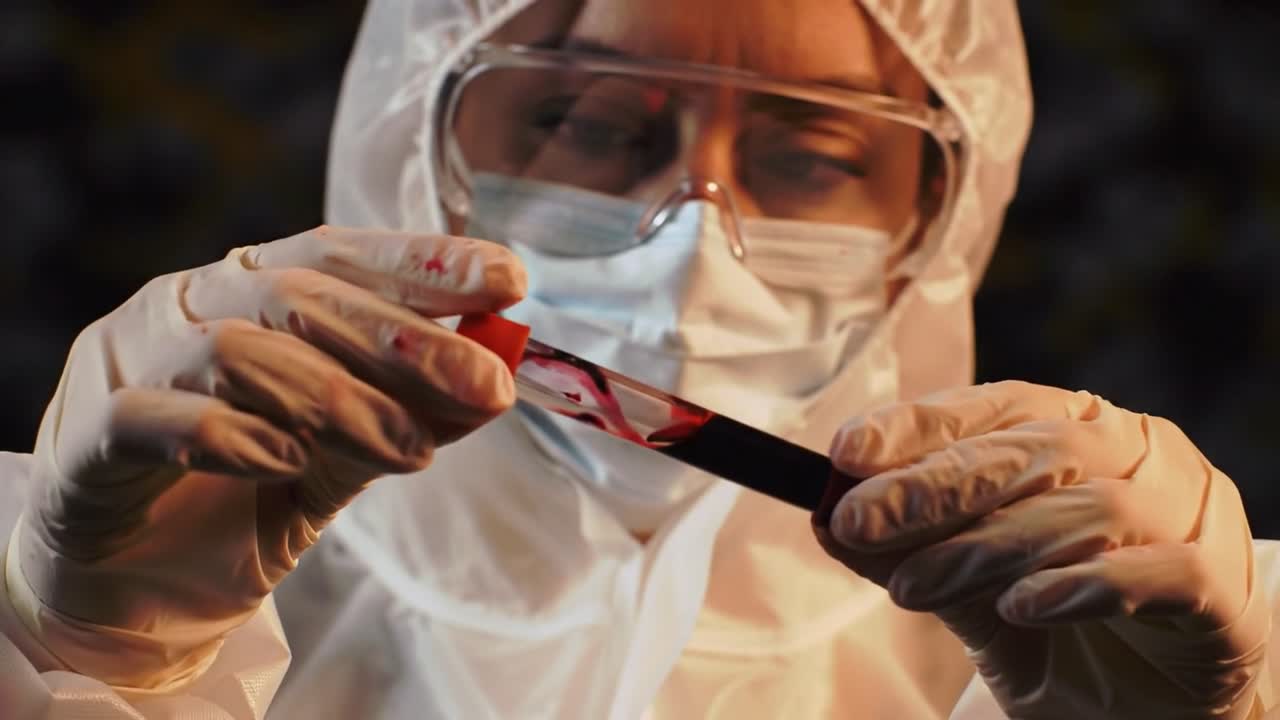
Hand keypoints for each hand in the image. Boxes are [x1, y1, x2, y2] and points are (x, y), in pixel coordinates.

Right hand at [11, 226, 524, 688]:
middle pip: (302, 295)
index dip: (426, 262)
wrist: (137, 585)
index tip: (510, 280)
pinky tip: (286, 463)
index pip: (344, 254)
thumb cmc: (245, 496)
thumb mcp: (347, 455)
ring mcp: (130, 359)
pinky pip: (153, 418)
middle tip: (486, 386)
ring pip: (236, 350)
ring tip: (410, 451)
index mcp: (253, 289)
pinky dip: (229, 436)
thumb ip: (407, 416)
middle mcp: (190, 303)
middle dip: (408, 340)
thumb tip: (494, 386)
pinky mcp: (86, 435)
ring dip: (338, 400)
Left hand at [813, 381, 1268, 719]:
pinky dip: (1084, 583)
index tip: (844, 453)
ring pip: (1087, 506)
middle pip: (1032, 450)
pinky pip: (1160, 569)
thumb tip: (830, 517)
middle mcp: (1138, 453)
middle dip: (932, 485)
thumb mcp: (971, 592)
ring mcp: (1189, 512)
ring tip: (912, 587)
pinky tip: (1022, 606)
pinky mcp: (1223, 586)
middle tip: (857, 519)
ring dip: (986, 546)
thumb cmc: (1062, 631)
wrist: (1158, 711)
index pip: (991, 409)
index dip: (916, 425)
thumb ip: (915, 551)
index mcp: (1077, 430)